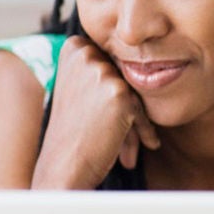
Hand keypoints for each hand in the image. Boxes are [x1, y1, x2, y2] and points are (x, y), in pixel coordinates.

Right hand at [31, 36, 160, 188]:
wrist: (64, 165)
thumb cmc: (73, 132)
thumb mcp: (80, 89)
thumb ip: (104, 70)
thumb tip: (149, 62)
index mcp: (74, 48)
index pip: (115, 58)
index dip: (119, 84)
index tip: (116, 106)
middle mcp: (85, 53)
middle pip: (126, 74)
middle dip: (131, 103)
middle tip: (131, 133)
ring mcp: (102, 70)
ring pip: (137, 91)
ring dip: (139, 119)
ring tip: (136, 144)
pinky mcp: (119, 90)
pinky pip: (144, 107)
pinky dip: (145, 128)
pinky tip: (147, 144)